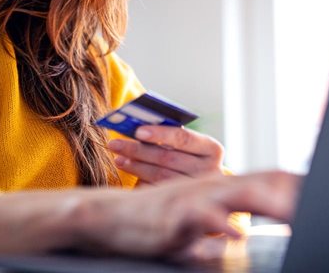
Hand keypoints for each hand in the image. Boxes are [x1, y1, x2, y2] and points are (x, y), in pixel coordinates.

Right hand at [76, 171, 302, 257]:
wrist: (109, 218)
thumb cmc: (150, 224)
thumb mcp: (191, 228)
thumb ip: (214, 233)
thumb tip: (234, 240)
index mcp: (218, 189)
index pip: (264, 182)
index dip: (292, 186)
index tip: (323, 193)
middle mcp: (209, 187)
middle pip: (259, 182)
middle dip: (291, 190)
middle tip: (321, 197)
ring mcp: (192, 197)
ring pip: (236, 193)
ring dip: (266, 201)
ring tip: (294, 210)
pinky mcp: (174, 214)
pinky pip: (201, 216)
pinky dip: (220, 225)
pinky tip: (237, 235)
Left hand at [107, 125, 223, 183]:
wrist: (206, 189)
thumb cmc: (189, 156)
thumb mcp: (187, 144)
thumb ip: (169, 134)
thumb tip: (136, 124)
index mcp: (212, 149)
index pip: (184, 138)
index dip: (159, 133)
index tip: (137, 131)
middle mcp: (210, 171)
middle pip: (168, 158)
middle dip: (138, 149)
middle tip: (115, 143)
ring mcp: (198, 191)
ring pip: (160, 175)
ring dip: (136, 165)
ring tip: (118, 157)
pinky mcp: (184, 204)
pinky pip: (157, 191)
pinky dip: (139, 179)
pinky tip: (127, 170)